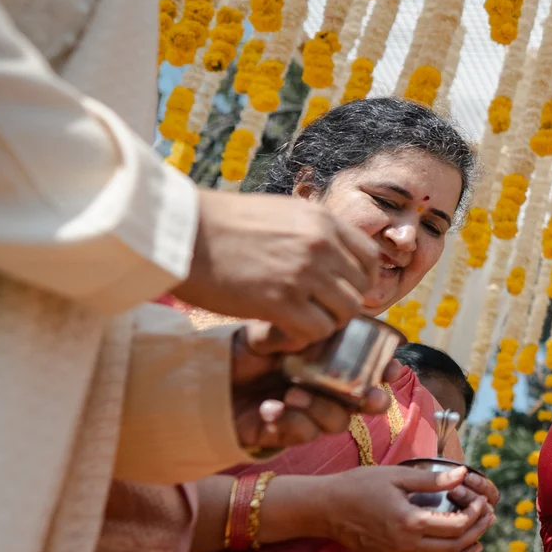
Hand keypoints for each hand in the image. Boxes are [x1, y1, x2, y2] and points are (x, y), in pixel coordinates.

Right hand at [174, 190, 374, 345]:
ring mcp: (303, 274)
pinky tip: (278, 333)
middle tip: (314, 313)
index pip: (369, 257)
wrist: (182, 232)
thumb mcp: (281, 213)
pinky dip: (301, 339)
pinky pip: (315, 332)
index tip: (341, 291)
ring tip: (294, 324)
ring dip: (323, 325)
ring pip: (344, 314)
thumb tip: (332, 257)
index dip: (360, 280)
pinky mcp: (280, 302)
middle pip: (360, 290)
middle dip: (341, 306)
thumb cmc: (222, 223)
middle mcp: (321, 245)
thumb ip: (311, 232)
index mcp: (324, 221)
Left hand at [230, 323, 392, 452]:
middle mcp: (324, 389)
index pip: (368, 366)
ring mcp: (307, 413)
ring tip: (293, 394)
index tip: (391, 367)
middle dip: (373, 402)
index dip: (386, 369)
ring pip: (337, 421)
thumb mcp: (263, 335)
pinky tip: (269, 408)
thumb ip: (290, 331)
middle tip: (368, 398)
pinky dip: (290, 421)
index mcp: (327, 361)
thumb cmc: (238, 355)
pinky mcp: (286, 434)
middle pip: (365, 402)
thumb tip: (317, 327)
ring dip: (321, 408)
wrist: (202, 383)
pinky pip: (303, 433)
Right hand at [312, 465, 493, 551]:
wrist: (326, 508)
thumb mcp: (398, 476)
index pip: (456, 526)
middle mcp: (404, 546)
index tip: (482, 503)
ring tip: (477, 544)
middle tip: (488, 520)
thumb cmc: (360, 486)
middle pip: (452, 547)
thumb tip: (463, 474)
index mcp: (410, 521)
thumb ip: (433, 480)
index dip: (475, 515)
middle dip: (476, 533)